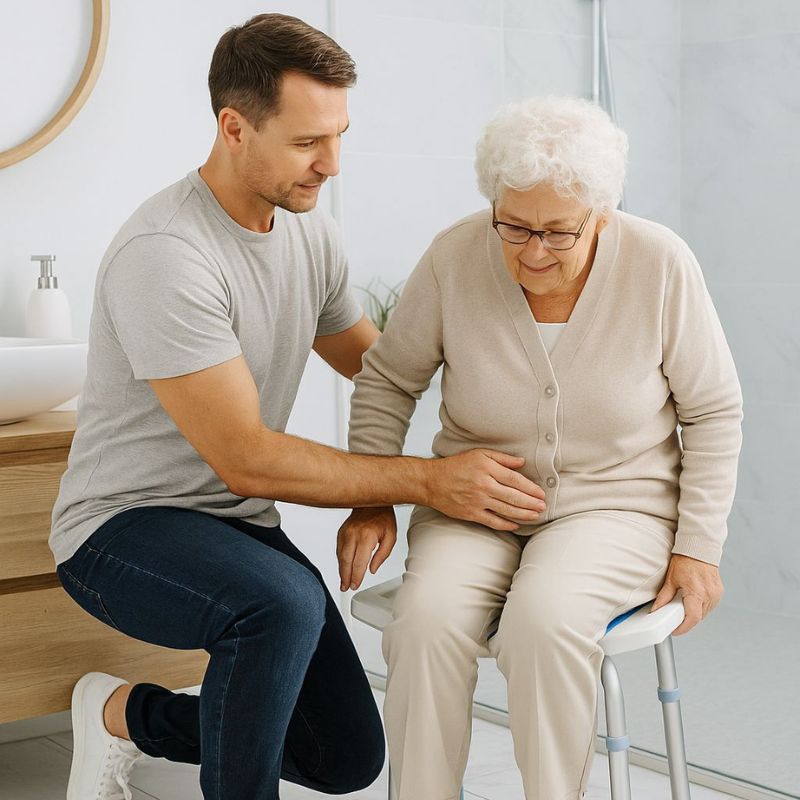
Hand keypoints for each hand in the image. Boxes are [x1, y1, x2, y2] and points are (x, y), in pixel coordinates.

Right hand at [336, 506, 396, 591]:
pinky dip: (340, 561)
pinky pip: (339, 549)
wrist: (372, 502)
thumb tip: (372, 569)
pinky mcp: (341, 532)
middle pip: (346, 561)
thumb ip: (382, 555)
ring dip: (341, 570)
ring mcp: (345, 532)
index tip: (355, 585)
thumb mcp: (391, 536)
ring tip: (343, 582)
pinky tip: (343, 568)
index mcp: (366, 536)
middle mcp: (353, 534)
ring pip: (340, 556)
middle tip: (346, 587)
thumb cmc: (383, 517)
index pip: (359, 562)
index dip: (356, 576)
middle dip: (345, 576)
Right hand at [426, 449, 545, 530]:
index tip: (541, 493)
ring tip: (535, 515)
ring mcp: (477, 501)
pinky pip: (493, 521)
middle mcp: (483, 485)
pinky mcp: (471, 513)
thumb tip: (522, 462)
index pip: (514, 479)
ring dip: (523, 514)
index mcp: (486, 468)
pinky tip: (516, 524)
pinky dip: (506, 524)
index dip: (530, 488)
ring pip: (506, 510)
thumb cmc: (456, 466)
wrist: (431, 481)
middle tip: (543, 506)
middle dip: (531, 503)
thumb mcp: (479, 454)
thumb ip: (502, 458)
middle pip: (513, 496)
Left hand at [650, 553, 723, 634]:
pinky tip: (694, 602)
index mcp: (696, 592)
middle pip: (698, 617)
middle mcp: (709, 595)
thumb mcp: (671, 579)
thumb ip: (664, 597)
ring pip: (705, 613)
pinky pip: (710, 606)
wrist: (699, 548)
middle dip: (686, 621)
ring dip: (695, 614)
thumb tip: (655, 609)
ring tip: (683, 609)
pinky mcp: (719, 592)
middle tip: (675, 620)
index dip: (683, 628)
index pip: (692, 618)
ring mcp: (716, 594)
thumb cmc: (685, 560)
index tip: (675, 631)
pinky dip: (701, 607)